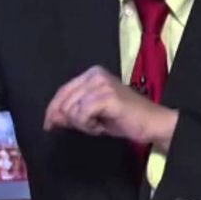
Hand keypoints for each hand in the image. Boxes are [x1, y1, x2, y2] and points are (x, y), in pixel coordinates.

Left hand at [43, 66, 177, 151]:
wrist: (152, 123)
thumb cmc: (124, 119)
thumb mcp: (92, 115)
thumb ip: (71, 113)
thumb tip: (51, 117)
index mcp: (91, 73)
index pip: (62, 91)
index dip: (52, 109)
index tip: (48, 125)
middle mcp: (94, 74)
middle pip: (64, 101)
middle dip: (73, 120)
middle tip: (93, 125)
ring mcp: (101, 83)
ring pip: (72, 110)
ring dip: (83, 124)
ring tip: (99, 124)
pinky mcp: (107, 96)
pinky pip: (82, 115)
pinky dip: (89, 125)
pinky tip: (101, 126)